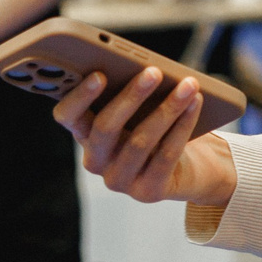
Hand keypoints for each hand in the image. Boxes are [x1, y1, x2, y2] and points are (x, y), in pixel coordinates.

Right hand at [53, 68, 238, 208]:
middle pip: (106, 127)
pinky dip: (183, 125)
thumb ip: (131, 94)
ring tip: (188, 85)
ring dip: (167, 109)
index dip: (79, 97)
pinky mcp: (147, 192)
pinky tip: (195, 104)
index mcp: (84, 134)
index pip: (66, 116)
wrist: (185, 170)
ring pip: (140, 141)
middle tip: (154, 72)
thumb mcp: (138, 112)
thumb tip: (146, 69)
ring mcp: (119, 180)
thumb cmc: (156, 128)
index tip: (100, 75)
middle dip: (132, 97)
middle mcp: (95, 160)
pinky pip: (166, 156)